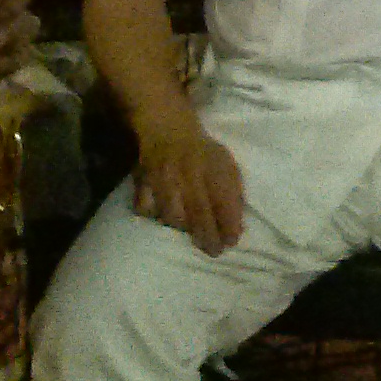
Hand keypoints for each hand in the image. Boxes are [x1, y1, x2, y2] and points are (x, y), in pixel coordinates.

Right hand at [132, 114, 245, 254]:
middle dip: (208, 236)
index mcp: (213, 165)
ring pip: (173, 215)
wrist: (168, 129)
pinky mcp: (142, 182)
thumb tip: (238, 225)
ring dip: (184, 228)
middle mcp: (189, 172)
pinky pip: (146, 209)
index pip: (223, 198)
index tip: (232, 241)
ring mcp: (164, 178)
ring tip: (193, 236)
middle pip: (199, 211)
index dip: (228, 222)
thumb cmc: (202, 152)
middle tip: (214, 252)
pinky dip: (155, 217)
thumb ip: (233, 191)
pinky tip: (164, 219)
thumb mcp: (226, 163)